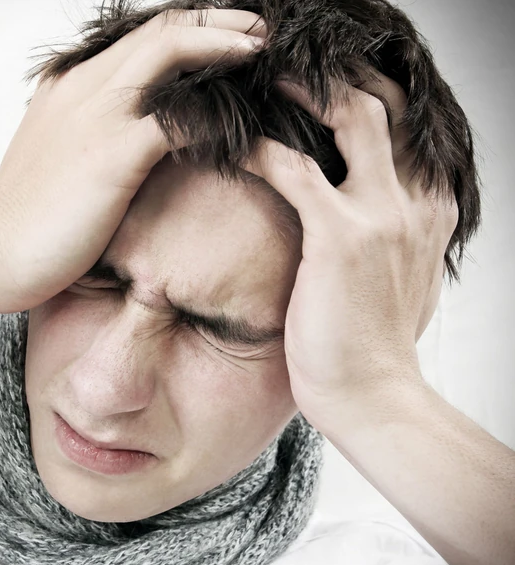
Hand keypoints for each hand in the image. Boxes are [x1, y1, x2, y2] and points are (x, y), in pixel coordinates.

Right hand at [0, 9, 265, 312]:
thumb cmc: (24, 214)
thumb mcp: (55, 153)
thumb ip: (89, 130)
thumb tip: (132, 137)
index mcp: (71, 84)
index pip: (139, 37)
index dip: (188, 29)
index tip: (225, 35)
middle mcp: (83, 86)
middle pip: (162, 30)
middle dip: (217, 23)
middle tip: (259, 31)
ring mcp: (97, 116)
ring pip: (171, 53)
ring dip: (222, 47)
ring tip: (259, 52)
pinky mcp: (111, 154)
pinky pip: (178, 120)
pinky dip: (214, 117)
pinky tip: (238, 126)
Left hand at [243, 72, 458, 433]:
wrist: (374, 398)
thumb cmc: (375, 345)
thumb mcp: (402, 281)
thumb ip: (397, 239)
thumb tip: (377, 225)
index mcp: (429, 209)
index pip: (405, 127)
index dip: (364, 95)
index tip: (321, 89)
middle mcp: (416, 201)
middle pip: (386, 104)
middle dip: (336, 76)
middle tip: (285, 72)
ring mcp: (383, 215)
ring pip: (352, 115)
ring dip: (301, 92)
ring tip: (258, 88)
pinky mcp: (342, 237)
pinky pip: (294, 169)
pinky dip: (258, 148)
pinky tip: (230, 146)